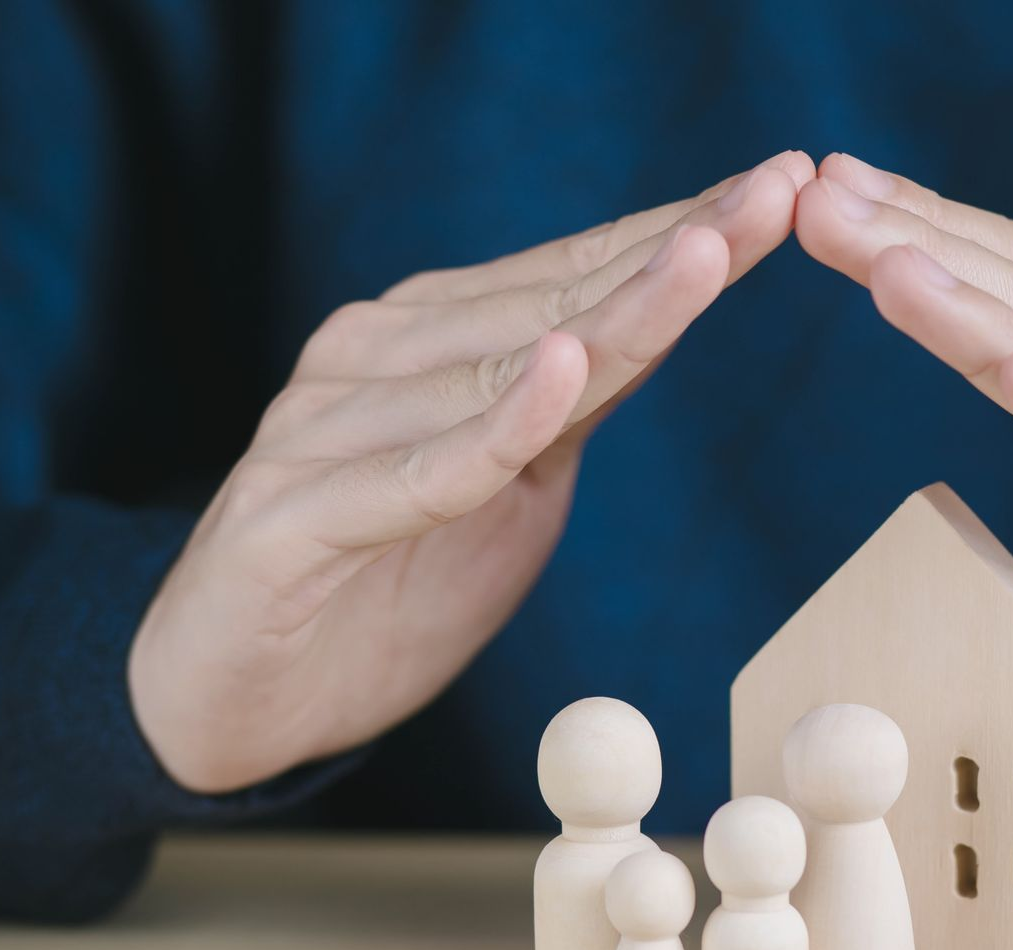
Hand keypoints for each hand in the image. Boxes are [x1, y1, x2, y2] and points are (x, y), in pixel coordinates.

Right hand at [131, 152, 813, 791]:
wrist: (226, 697)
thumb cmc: (376, 589)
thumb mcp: (504, 497)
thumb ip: (562, 418)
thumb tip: (651, 338)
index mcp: (428, 345)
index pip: (578, 280)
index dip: (683, 235)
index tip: (787, 189)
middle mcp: (374, 359)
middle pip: (555, 301)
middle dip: (677, 248)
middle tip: (780, 192)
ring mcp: (324, 430)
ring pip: (495, 369)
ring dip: (611, 312)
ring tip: (706, 254)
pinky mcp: (287, 519)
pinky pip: (412, 473)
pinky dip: (490, 428)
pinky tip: (562, 375)